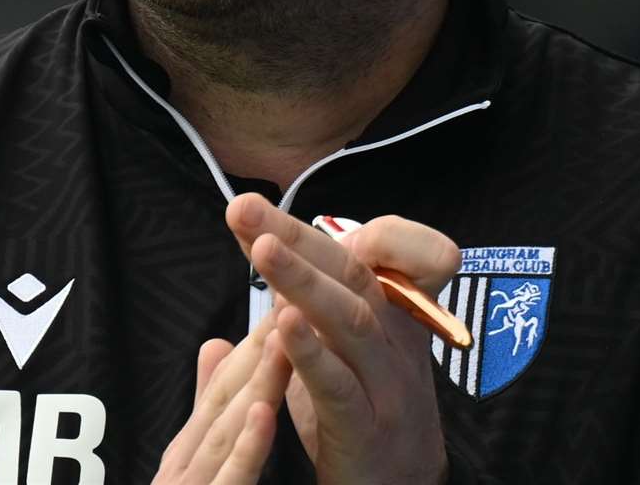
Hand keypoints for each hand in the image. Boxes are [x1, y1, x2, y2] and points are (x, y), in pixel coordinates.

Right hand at [154, 311, 292, 483]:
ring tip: (278, 340)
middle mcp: (183, 465)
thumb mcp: (190, 463)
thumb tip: (216, 346)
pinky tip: (265, 414)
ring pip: (226, 431)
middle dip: (255, 350)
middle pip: (223, 400)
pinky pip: (231, 479)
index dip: (250, 347)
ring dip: (254, 384)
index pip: (220, 389)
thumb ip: (205, 409)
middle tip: (286, 302)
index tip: (281, 305)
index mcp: (185, 450)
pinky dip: (247, 448)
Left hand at [226, 194, 460, 484]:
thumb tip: (260, 240)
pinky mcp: (368, 431)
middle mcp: (394, 342)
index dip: (318, 229)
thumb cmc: (361, 411)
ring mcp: (387, 386)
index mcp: (390, 315)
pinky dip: (312, 354)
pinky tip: (282, 325)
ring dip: (305, 281)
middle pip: (353, 274)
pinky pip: (341, 387)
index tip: (256, 209)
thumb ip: (304, 298)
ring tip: (261, 249)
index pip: (373, 251)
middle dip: (296, 237)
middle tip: (244, 208)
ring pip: (351, 321)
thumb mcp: (339, 348)